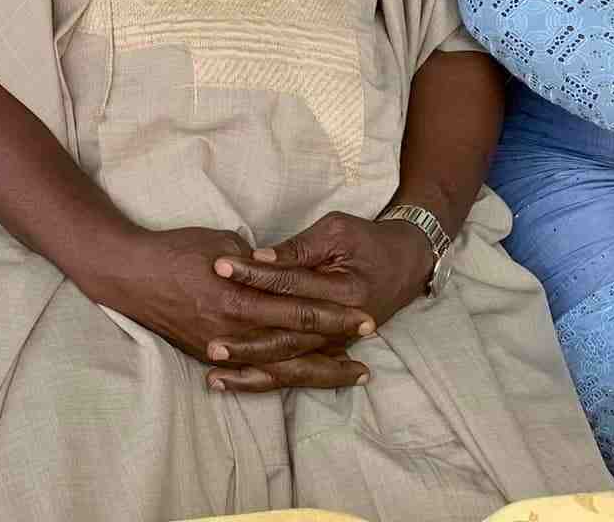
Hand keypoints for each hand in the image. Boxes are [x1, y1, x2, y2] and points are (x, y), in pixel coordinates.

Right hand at [88, 227, 376, 391]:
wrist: (128, 273)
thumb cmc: (175, 248)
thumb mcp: (221, 241)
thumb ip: (256, 260)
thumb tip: (281, 267)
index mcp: (238, 297)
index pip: (298, 310)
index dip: (333, 314)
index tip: (363, 315)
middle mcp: (232, 329)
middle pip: (295, 344)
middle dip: (336, 343)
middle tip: (368, 341)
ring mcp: (220, 348)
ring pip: (279, 367)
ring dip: (318, 370)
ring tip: (350, 373)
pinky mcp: (207, 357)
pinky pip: (252, 374)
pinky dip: (281, 379)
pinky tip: (302, 382)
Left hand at [205, 211, 436, 392]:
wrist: (404, 263)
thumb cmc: (366, 241)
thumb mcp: (336, 231)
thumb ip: (299, 248)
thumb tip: (259, 258)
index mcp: (344, 291)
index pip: (290, 285)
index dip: (254, 275)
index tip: (220, 266)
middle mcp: (340, 326)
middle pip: (286, 337)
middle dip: (245, 340)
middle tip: (208, 340)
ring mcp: (334, 344)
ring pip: (288, 364)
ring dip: (249, 369)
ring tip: (213, 369)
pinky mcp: (327, 350)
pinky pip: (293, 373)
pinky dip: (262, 380)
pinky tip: (230, 383)